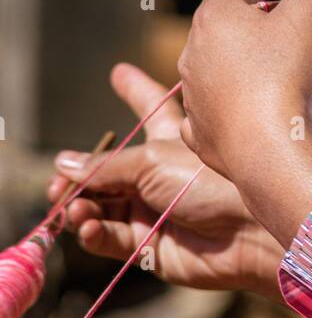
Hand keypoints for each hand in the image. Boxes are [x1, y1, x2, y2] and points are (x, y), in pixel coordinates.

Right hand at [47, 63, 283, 299]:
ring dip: (80, 206)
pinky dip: (92, 232)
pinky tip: (85, 226)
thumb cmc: (213, 181)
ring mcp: (151, 209)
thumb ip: (106, 166)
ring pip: (100, 206)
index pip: (148, 107)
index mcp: (170, 139)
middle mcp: (159, 172)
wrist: (248, 231)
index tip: (119, 72)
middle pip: (107, 170)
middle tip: (58, 185)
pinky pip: (109, 237)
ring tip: (72, 207)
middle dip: (77, 177)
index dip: (134, 90)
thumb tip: (62, 164)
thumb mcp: (155, 159)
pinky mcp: (148, 246)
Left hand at [177, 0, 311, 196]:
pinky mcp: (202, 134)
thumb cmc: (291, 73)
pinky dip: (235, 98)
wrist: (273, 152)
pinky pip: (215, 106)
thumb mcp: (311, 8)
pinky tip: (258, 102)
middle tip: (293, 17)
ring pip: (218, 64)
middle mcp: (194, 53)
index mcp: (215, 16)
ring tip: (283, 62)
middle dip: (258, 14)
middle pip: (224, 20)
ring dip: (247, 56)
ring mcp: (195, 96)